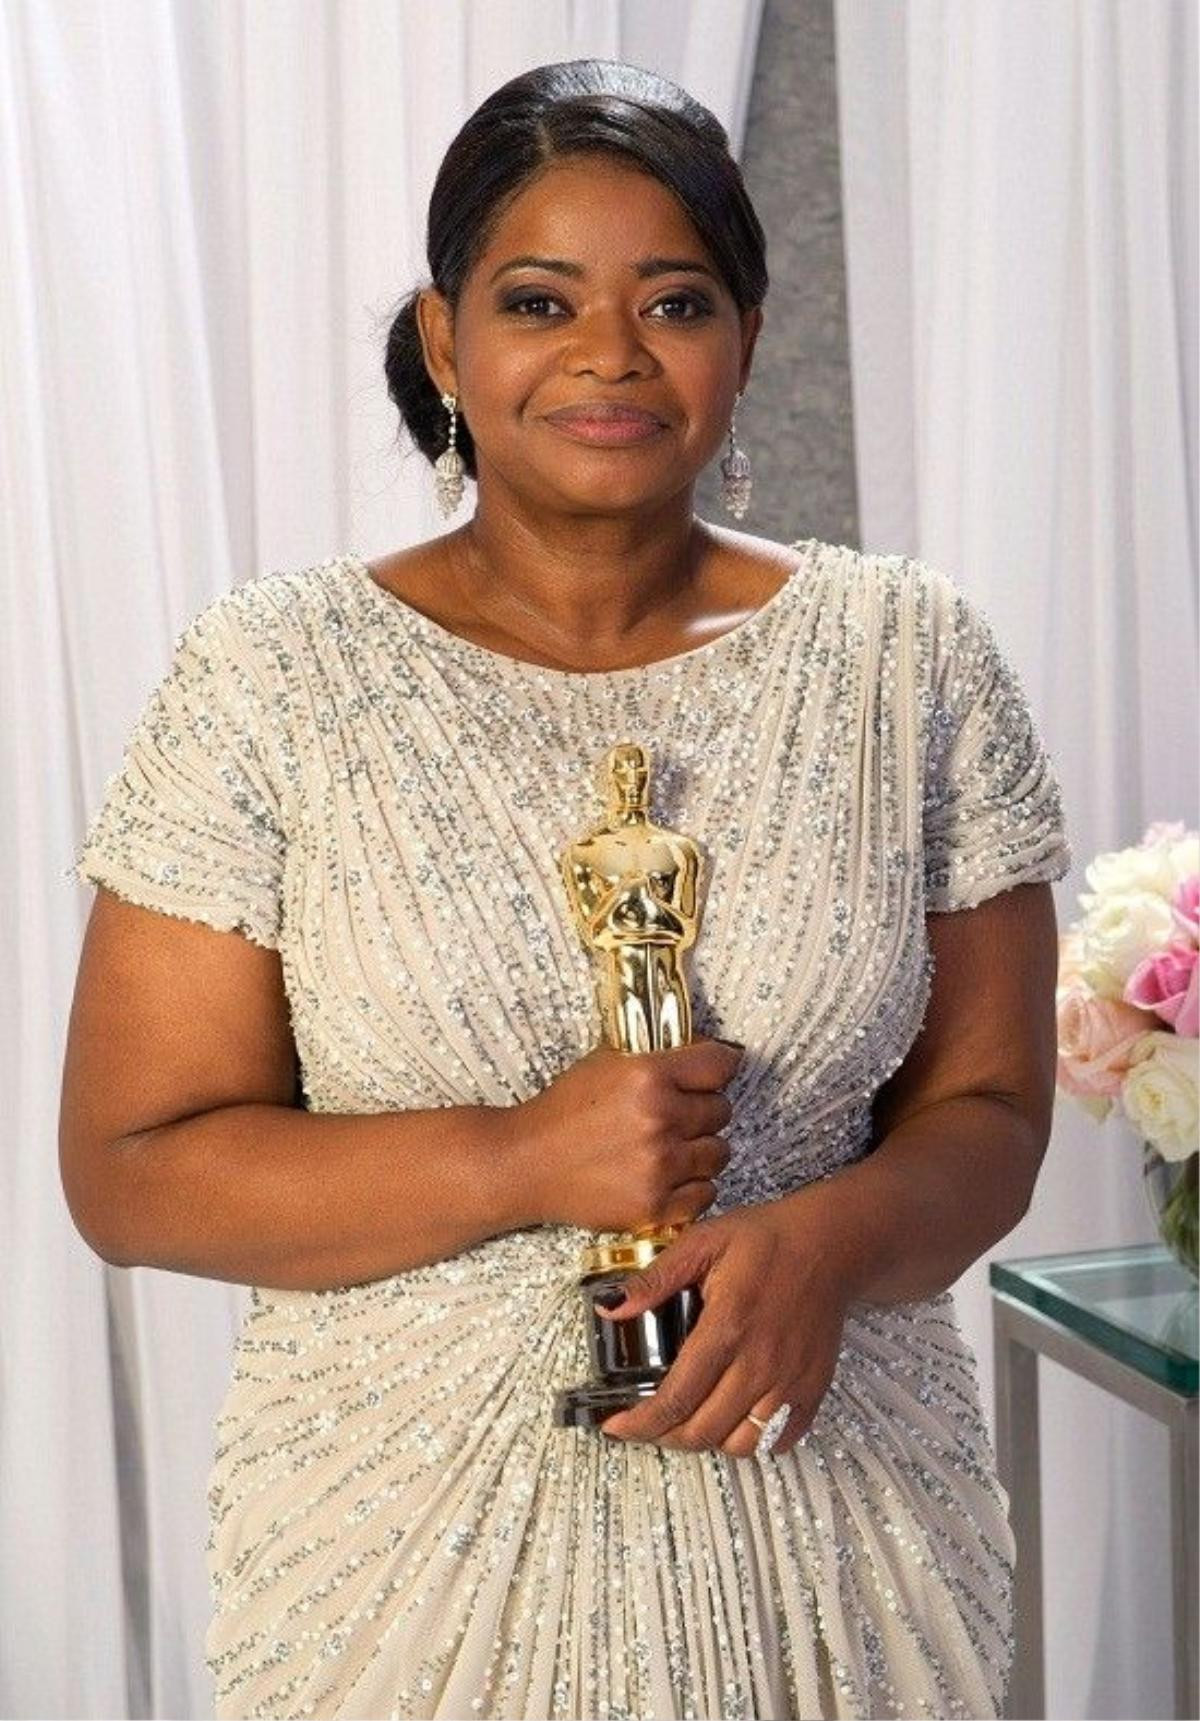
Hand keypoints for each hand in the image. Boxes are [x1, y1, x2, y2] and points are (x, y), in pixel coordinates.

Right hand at [509, 1037, 743, 1234]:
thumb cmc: (562, 1112)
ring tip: (669, 1148)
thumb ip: (656, 1057)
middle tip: (676, 1115)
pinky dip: (692, 1187)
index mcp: (648, 1076)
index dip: (719, 1066)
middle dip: (703, 1110)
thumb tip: (705, 1051)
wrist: (525, 1163)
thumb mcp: (605, 1062)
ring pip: (719, 1153)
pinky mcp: (654, 1206)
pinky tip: (667, 1176)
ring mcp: (659, 1166)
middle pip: (722, 1110)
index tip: (713, 1073)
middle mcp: (659, 1119)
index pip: (720, 1064)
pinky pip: (706, 1194)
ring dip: (700, 1149)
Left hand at [592, 1188, 852, 1458]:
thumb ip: (655, 1279)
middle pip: (703, 1431)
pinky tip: (732, 1416)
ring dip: (708, 1441)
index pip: (676, 1399)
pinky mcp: (812, 1389)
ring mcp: (790, 1382)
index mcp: (726, 1329)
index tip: (616, 1426)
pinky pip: (777, 1440)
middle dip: (665, 1436)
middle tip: (646, 1421)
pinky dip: (750, 1440)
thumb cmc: (767, 1240)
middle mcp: (760, 1364)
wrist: (831, 1244)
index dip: (640, 1423)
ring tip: (688, 1418)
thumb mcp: (702, 1243)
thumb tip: (610, 1307)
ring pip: (740, 1445)